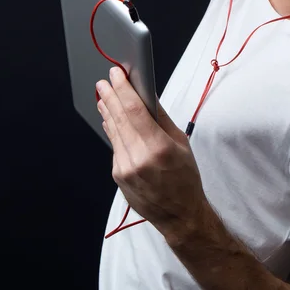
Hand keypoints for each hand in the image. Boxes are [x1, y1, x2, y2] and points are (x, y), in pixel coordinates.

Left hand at [96, 66, 210, 241]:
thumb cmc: (185, 178)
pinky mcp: (117, 175)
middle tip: (105, 81)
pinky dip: (112, 128)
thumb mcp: (181, 143)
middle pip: (118, 118)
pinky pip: (114, 145)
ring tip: (104, 94)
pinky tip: (111, 118)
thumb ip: (161, 118)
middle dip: (110, 95)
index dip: (123, 89)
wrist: (179, 215)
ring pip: (113, 130)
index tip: (117, 74)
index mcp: (158, 148)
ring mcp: (124, 168)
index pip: (134, 110)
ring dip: (107, 110)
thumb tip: (147, 95)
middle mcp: (138, 158)